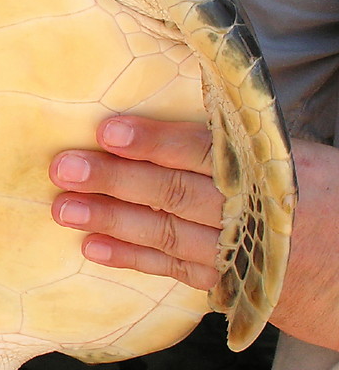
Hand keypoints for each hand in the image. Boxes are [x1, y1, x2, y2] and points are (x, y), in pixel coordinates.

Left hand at [50, 115, 338, 351]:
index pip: (202, 151)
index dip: (153, 142)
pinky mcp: (225, 281)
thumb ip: (230, 133)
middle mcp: (247, 211)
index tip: (107, 131)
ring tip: (64, 208)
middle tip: (65, 168)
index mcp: (264, 168)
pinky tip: (92, 247)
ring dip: (111, 221)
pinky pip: (173, 268)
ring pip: (165, 233)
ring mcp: (235, 251)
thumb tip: (171, 88)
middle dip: (114, 180)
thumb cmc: (305, 186)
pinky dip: (132, 259)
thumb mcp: (283, 152)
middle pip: (172, 193)